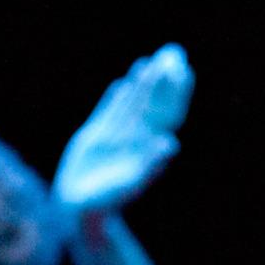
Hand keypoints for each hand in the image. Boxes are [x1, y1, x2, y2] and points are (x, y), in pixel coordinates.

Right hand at [55, 43, 193, 213]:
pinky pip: (108, 113)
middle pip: (152, 102)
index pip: (166, 112)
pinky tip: (121, 85)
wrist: (80, 212)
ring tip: (148, 61)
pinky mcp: (94, 140)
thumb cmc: (107, 202)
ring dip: (140, 83)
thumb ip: (151, 164)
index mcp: (146, 144)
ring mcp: (115, 137)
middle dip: (162, 78)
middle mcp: (134, 138)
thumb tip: (171, 144)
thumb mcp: (130, 182)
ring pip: (131, 104)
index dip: (175, 91)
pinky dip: (116, 99)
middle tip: (173, 51)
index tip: (184, 69)